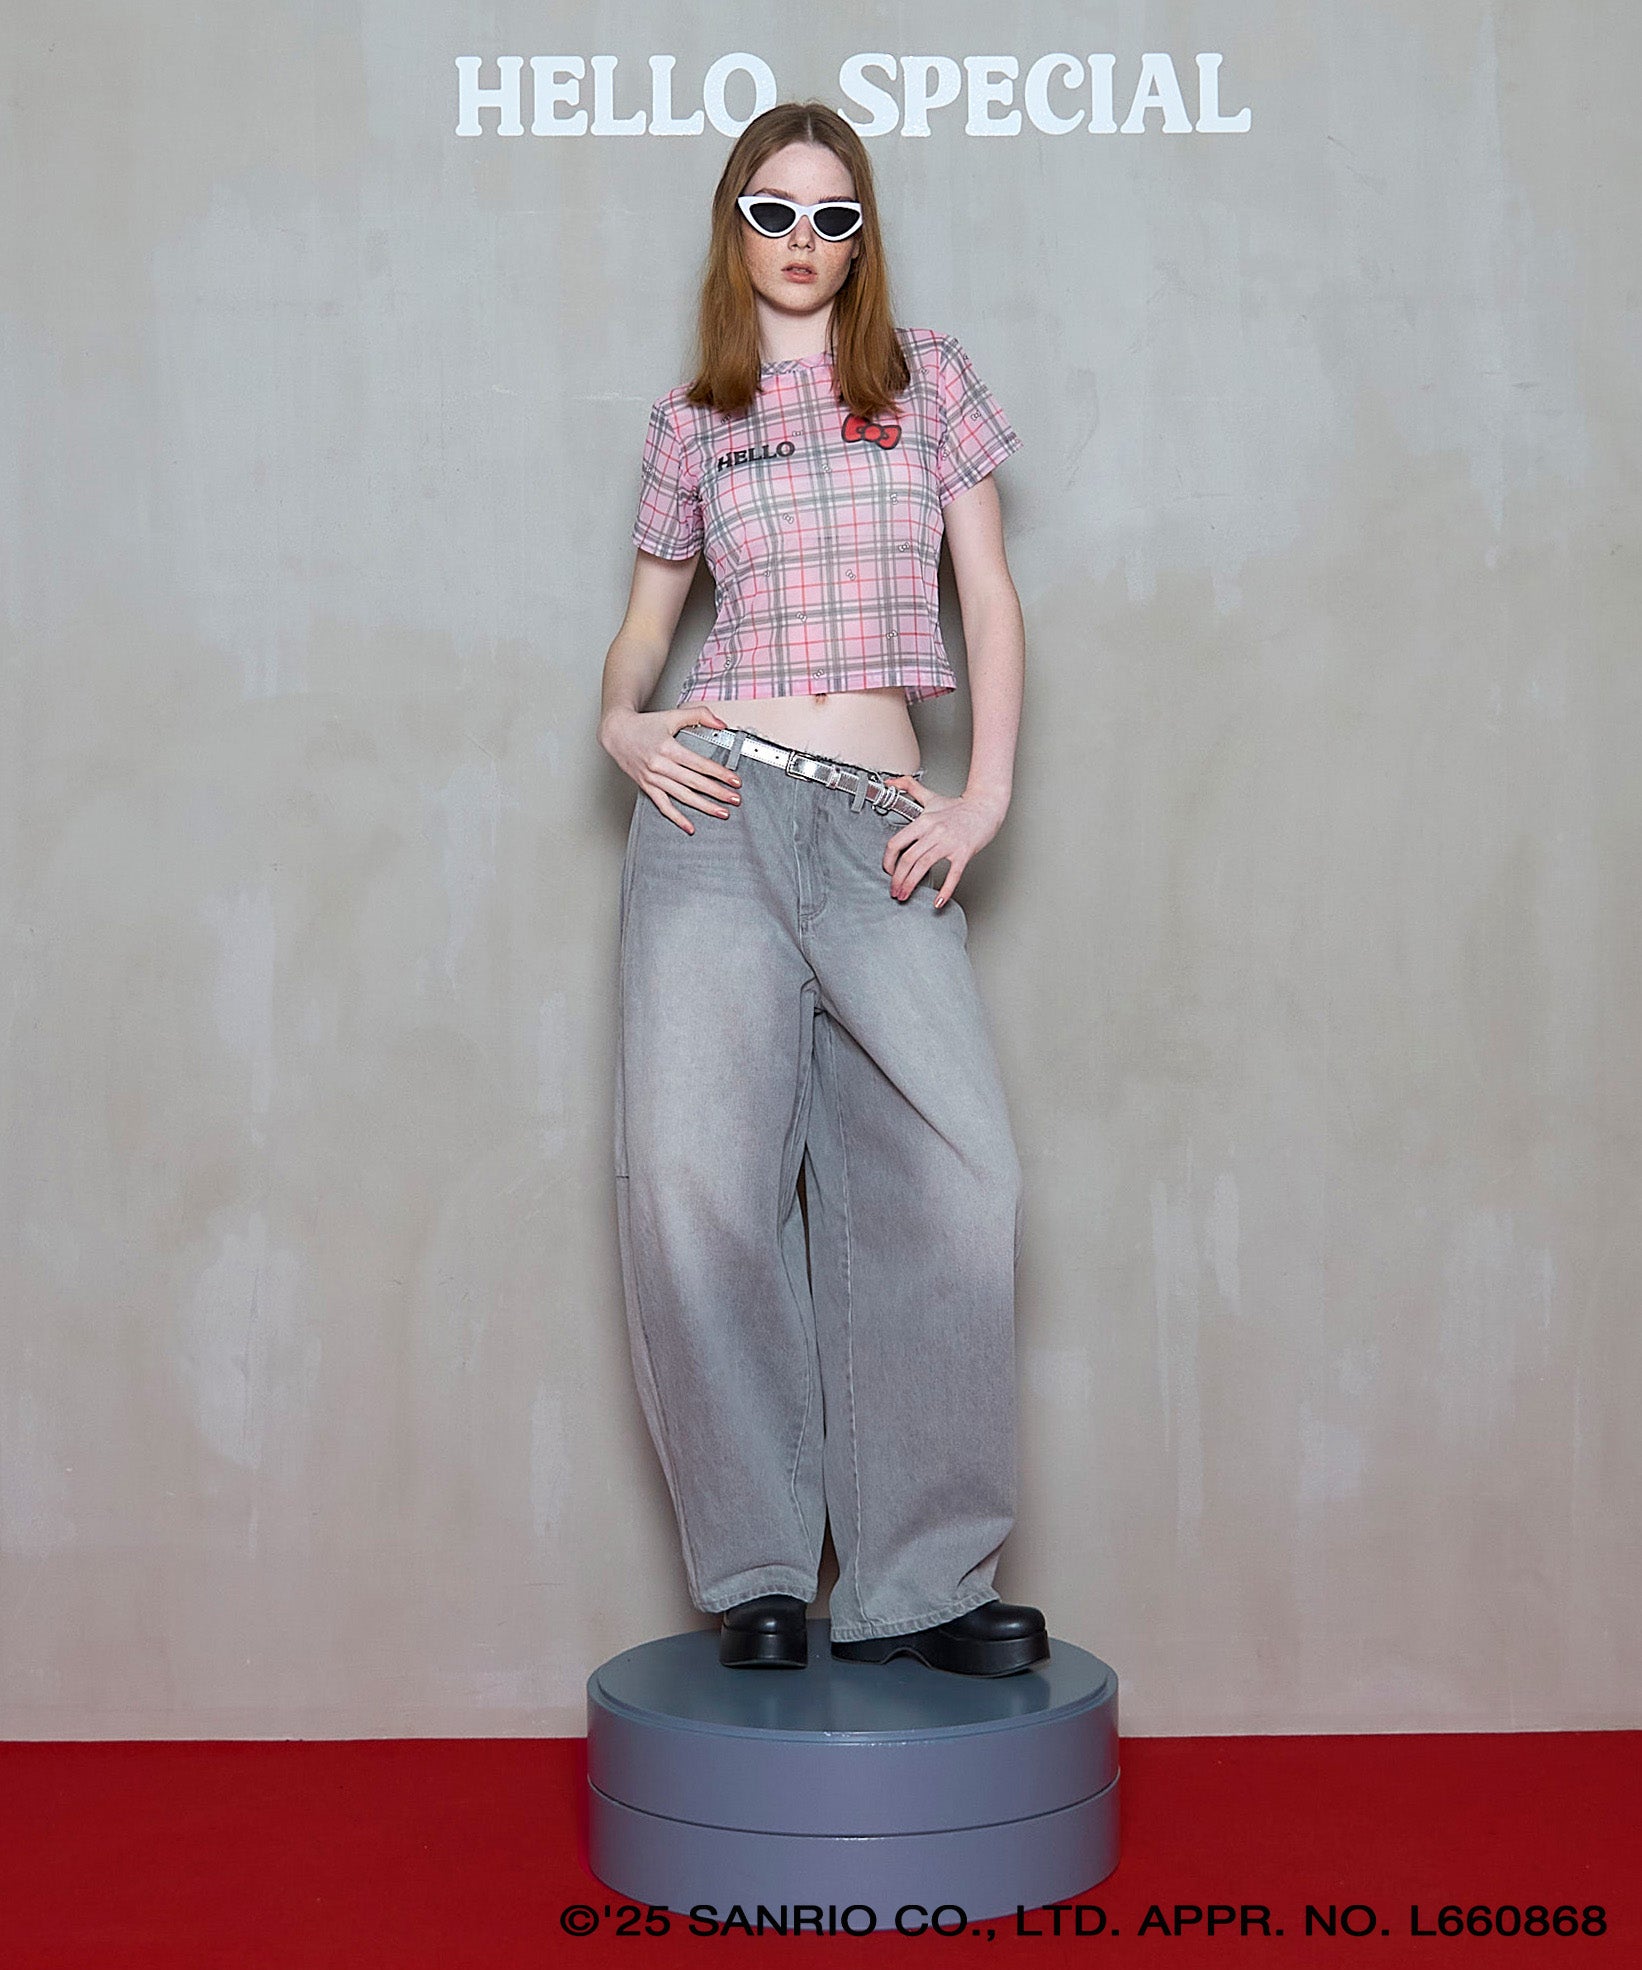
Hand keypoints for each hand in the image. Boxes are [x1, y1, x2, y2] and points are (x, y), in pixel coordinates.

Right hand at [599, 707, 741, 832]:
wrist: (616, 733)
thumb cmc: (643, 725)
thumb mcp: (672, 715)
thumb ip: (699, 715)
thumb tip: (721, 723)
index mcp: (668, 748)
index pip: (699, 764)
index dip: (719, 773)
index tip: (734, 781)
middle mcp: (660, 765)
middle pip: (694, 782)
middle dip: (717, 792)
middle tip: (735, 800)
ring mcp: (653, 778)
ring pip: (682, 796)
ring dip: (704, 806)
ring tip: (722, 812)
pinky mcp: (646, 786)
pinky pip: (663, 806)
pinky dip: (676, 818)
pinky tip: (690, 827)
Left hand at [878, 779, 1008, 907]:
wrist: (986, 806)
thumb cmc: (959, 806)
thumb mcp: (930, 795)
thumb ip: (908, 786)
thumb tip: (888, 780)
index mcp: (923, 820)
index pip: (896, 843)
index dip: (888, 861)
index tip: (888, 871)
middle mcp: (934, 831)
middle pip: (908, 859)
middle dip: (897, 879)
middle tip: (894, 891)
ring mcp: (949, 843)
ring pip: (923, 867)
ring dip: (911, 885)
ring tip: (905, 895)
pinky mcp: (964, 853)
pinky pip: (952, 875)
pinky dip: (944, 890)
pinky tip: (937, 902)